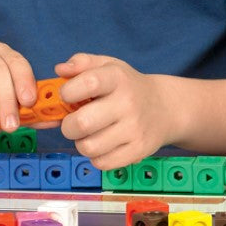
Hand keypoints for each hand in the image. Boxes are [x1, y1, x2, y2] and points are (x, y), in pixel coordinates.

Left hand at [57, 54, 172, 168]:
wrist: (165, 107)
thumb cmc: (128, 86)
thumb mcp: (108, 66)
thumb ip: (82, 63)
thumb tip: (60, 70)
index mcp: (118, 78)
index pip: (89, 83)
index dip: (68, 92)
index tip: (67, 96)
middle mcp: (128, 102)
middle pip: (82, 123)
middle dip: (68, 125)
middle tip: (75, 121)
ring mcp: (134, 128)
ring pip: (88, 147)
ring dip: (82, 143)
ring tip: (91, 134)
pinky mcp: (138, 150)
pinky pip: (102, 163)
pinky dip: (96, 157)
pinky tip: (103, 145)